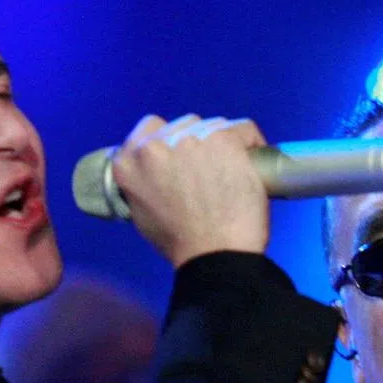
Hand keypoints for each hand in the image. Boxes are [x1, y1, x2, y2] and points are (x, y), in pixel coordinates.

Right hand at [110, 113, 269, 266]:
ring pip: (211, 126)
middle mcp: (155, 145)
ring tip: (230, 174)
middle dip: (195, 145)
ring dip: (221, 144)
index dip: (169, 144)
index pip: (148, 130)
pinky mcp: (224, 140)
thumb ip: (144, 184)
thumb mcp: (144, 214)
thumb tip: (158, 174)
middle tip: (208, 173)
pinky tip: (253, 161)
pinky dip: (251, 142)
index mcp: (129, 162)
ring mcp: (190, 139)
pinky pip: (243, 129)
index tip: (183, 159)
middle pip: (181, 126)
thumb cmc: (183, 245)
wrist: (215, 255)